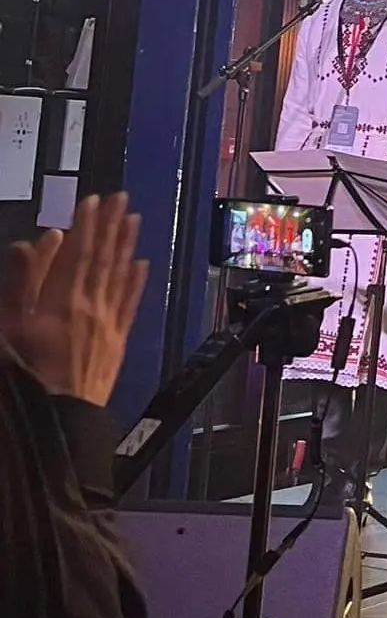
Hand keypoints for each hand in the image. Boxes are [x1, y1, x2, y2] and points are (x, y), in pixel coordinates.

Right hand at [0, 193, 148, 405]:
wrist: (56, 420)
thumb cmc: (24, 373)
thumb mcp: (9, 325)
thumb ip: (23, 281)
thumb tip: (42, 240)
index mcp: (62, 300)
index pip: (78, 253)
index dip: (86, 224)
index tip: (92, 199)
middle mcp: (92, 307)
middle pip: (103, 259)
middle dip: (110, 226)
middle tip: (120, 198)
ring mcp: (108, 324)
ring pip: (120, 276)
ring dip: (126, 245)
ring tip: (133, 219)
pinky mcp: (118, 342)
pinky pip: (130, 305)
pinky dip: (136, 282)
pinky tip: (142, 264)